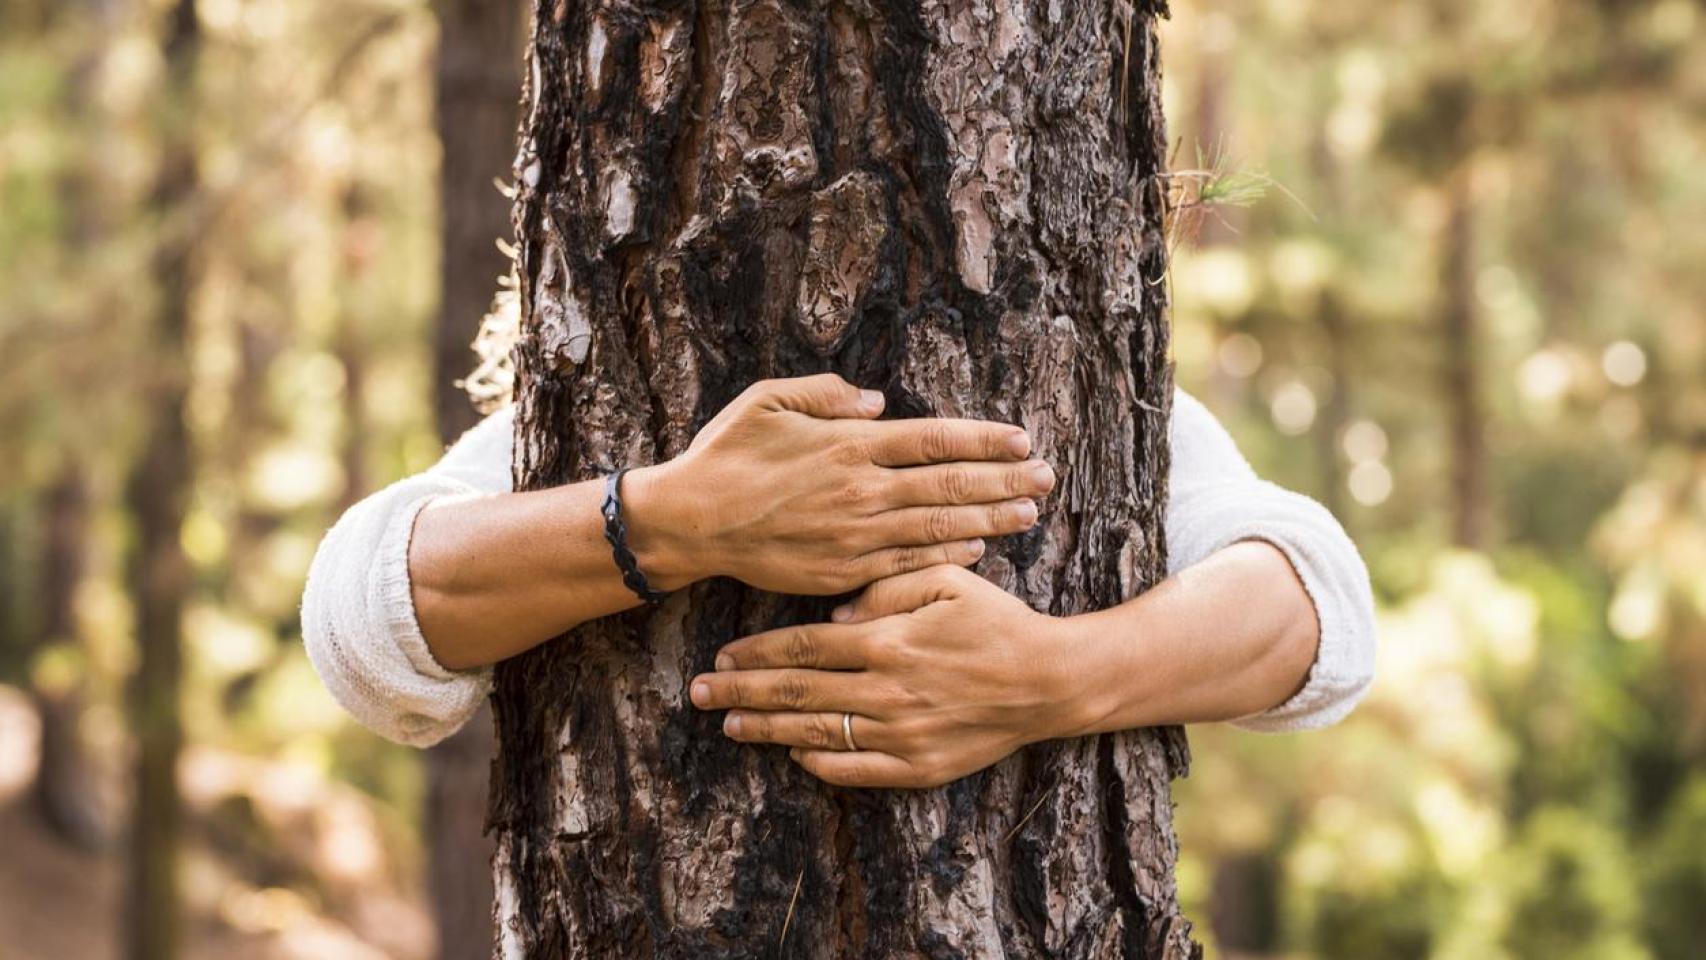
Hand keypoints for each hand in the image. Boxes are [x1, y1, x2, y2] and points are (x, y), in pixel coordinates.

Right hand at [628, 375, 1054, 594]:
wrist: (690, 522)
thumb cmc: (727, 455)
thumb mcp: (769, 400)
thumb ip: (827, 393)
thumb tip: (879, 402)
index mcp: (849, 444)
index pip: (934, 439)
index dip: (983, 440)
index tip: (1022, 439)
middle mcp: (862, 490)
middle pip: (950, 485)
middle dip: (1004, 480)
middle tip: (1048, 478)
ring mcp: (855, 535)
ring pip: (938, 527)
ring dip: (989, 520)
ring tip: (1029, 513)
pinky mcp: (843, 571)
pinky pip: (908, 564)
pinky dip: (947, 557)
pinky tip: (979, 551)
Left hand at [687, 565, 1079, 787]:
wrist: (1048, 681)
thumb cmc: (995, 621)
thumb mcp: (944, 580)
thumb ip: (885, 588)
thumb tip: (836, 615)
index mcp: (887, 641)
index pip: (803, 648)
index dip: (757, 654)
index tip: (722, 656)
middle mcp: (886, 691)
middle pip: (796, 694)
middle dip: (740, 692)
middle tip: (698, 692)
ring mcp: (900, 734)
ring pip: (816, 734)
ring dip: (767, 730)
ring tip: (729, 724)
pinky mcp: (918, 768)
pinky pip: (855, 770)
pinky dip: (819, 762)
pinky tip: (793, 753)